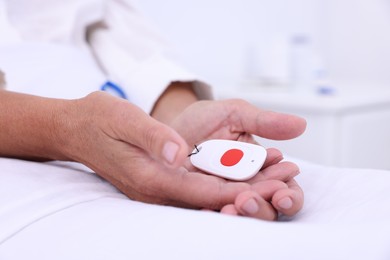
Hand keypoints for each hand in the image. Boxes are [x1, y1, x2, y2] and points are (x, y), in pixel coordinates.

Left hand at [169, 99, 305, 218]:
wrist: (170, 125)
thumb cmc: (206, 120)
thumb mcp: (235, 114)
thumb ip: (265, 122)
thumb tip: (301, 125)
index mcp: (261, 168)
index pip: (283, 187)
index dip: (289, 192)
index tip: (284, 188)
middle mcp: (244, 186)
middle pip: (266, 209)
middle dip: (265, 207)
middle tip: (256, 197)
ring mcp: (221, 196)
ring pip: (240, 214)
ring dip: (242, 213)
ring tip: (238, 204)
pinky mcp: (198, 201)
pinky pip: (209, 211)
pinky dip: (213, 213)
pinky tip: (210, 210)